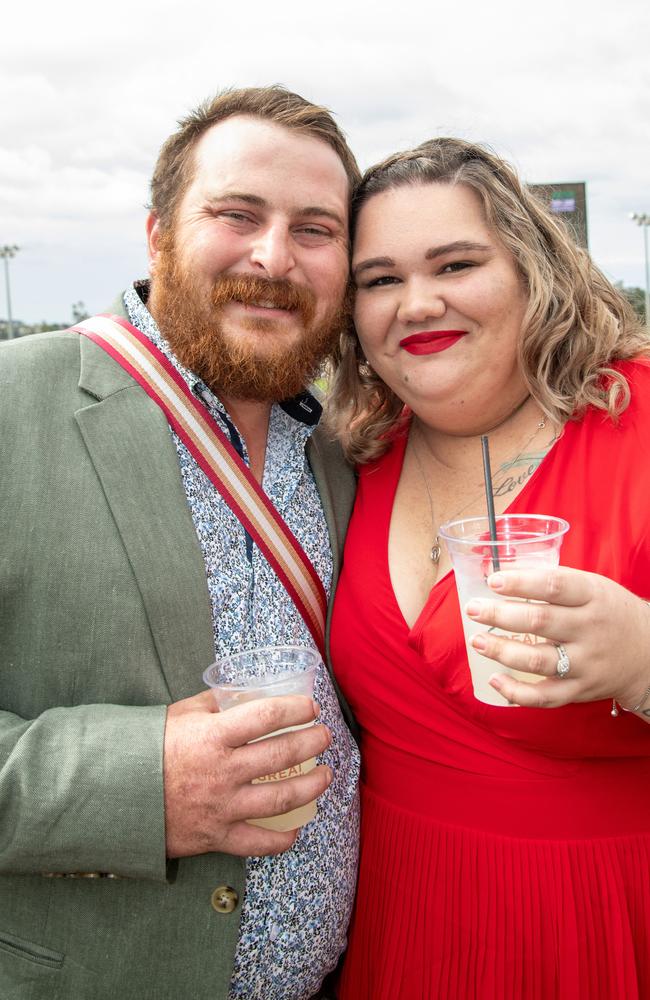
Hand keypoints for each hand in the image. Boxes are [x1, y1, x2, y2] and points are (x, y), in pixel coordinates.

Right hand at [163, 690, 331, 857]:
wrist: (114, 796)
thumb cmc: (147, 750)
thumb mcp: (180, 715)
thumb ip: (214, 704)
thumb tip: (243, 692)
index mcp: (213, 736)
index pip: (267, 716)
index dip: (296, 709)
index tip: (311, 707)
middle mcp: (223, 771)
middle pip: (282, 755)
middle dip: (312, 743)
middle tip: (324, 737)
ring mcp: (222, 806)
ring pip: (282, 798)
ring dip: (311, 786)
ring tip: (325, 776)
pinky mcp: (216, 836)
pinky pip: (257, 843)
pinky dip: (281, 840)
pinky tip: (296, 830)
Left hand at [465, 567, 649, 709]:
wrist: (649, 654)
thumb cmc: (609, 613)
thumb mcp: (594, 587)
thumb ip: (554, 582)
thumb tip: (503, 573)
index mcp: (594, 596)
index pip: (555, 585)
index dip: (521, 582)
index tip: (494, 581)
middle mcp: (590, 630)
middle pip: (540, 621)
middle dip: (500, 615)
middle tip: (473, 609)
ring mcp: (585, 663)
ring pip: (537, 660)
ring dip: (501, 651)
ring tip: (477, 640)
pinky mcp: (580, 691)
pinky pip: (544, 697)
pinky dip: (515, 692)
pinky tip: (495, 679)